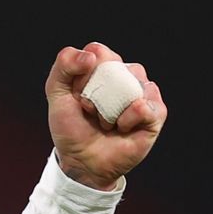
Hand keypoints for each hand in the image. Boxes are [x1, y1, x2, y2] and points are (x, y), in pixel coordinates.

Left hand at [44, 42, 166, 190]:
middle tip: (89, 111)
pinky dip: (127, 119)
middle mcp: (125, 75)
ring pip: (131, 84)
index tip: (76, 95)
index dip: (83, 74)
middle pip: (114, 67)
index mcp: (103, 66)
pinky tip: (121, 128)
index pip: (98, 52)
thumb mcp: (56, 92)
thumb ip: (64, 65)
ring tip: (105, 122)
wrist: (82, 161)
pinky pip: (144, 105)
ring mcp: (142, 92)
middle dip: (94, 93)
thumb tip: (91, 56)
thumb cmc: (71, 126)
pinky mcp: (156, 113)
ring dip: (109, 108)